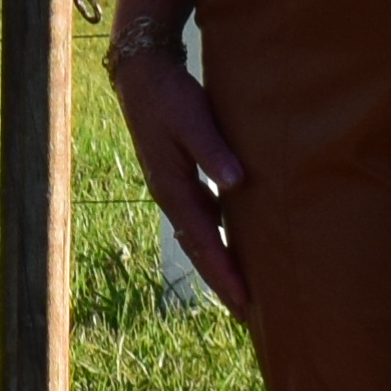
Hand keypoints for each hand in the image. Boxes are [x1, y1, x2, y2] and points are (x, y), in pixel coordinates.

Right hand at [105, 40, 253, 318]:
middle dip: (222, 282)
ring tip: (244, 291)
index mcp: (173, 188)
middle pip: (199, 250)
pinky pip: (203, 221)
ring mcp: (175, 189)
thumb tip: (236, 183)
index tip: (245, 302)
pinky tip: (236, 247)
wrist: (141, 74)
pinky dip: (218, 241)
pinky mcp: (182, 179)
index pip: (204, 242)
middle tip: (248, 315)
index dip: (225, 273)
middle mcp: (172, 196)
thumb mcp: (192, 118)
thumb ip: (213, 151)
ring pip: (200, 238)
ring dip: (221, 265)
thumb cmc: (170, 95)